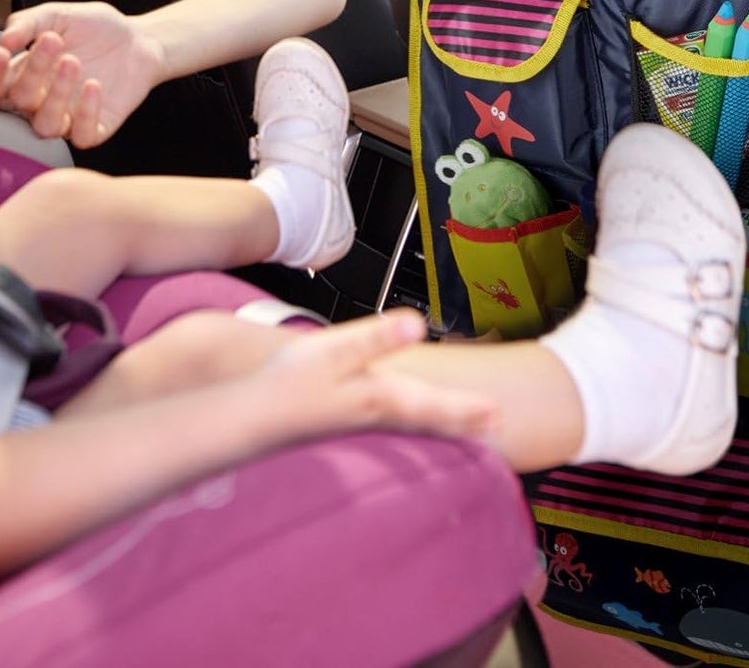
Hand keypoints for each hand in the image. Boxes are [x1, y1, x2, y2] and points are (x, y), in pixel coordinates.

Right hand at [0, 2, 162, 148]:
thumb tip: (5, 37)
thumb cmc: (95, 29)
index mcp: (27, 74)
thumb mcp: (59, 15)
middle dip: (34, 69)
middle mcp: (43, 100)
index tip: (0, 52)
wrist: (139, 39)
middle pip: (20, 101)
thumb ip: (28, 22)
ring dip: (56, 95)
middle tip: (52, 40)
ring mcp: (68, 116)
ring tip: (73, 62)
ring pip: (46, 125)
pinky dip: (86, 114)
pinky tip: (94, 86)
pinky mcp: (95, 128)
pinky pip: (82, 136)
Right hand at [251, 310, 497, 444]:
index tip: (498, 413)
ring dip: (440, 423)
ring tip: (464, 425)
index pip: (432, 403)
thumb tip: (419, 323)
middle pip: (428, 419)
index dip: (466, 407)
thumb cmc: (288, 383)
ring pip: (411, 424)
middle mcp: (374, 414)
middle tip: (497, 425)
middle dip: (461, 420)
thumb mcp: (334, 350)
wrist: (251, 419)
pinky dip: (411, 423)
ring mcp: (358, 422)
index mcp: (378, 396)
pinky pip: (391, 425)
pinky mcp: (343, 423)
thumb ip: (377, 336)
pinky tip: (405, 420)